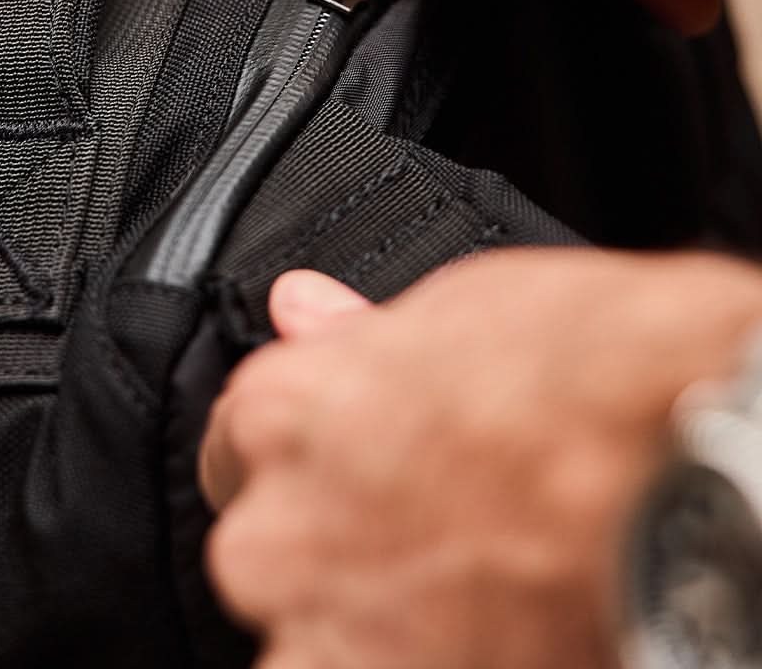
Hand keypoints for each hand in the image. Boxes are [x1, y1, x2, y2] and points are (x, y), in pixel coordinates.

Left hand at [199, 251, 761, 667]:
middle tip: (429, 547)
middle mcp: (279, 538)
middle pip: (266, 559)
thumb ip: (355, 339)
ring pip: (306, 652)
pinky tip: (495, 642)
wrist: (707, 475)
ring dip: (366, 637)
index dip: (299, 463)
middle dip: (330, 558)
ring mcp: (331, 645)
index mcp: (281, 420)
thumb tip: (300, 310)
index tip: (346, 473)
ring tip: (470, 607)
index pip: (236, 449)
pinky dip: (412, 668)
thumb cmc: (596, 381)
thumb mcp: (459, 312)